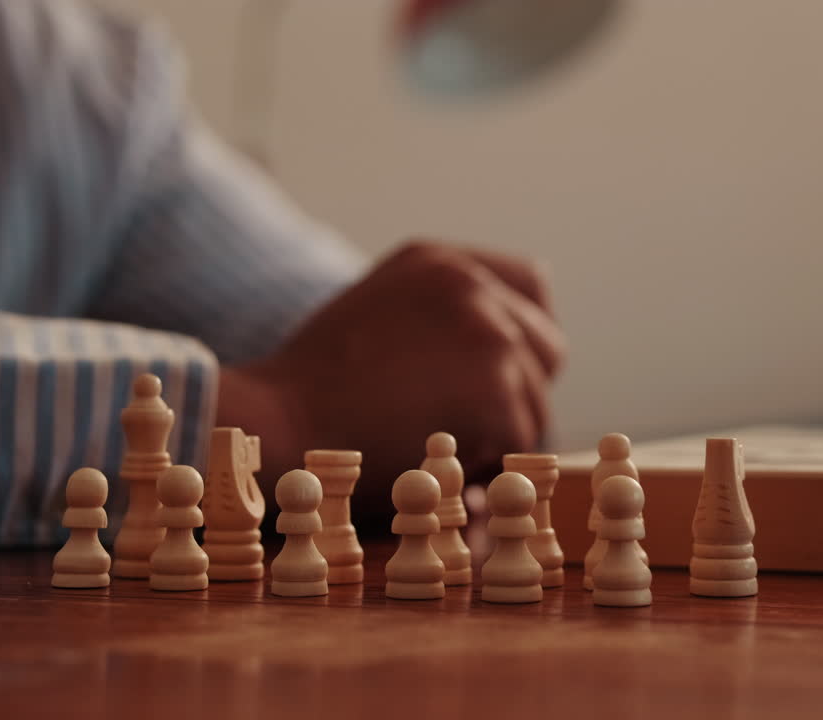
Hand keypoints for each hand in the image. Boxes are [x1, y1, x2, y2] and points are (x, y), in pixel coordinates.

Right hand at [218, 240, 565, 522]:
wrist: (275, 424)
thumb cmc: (313, 390)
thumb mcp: (378, 313)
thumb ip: (440, 315)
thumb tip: (507, 349)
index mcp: (442, 263)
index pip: (532, 286)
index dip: (523, 335)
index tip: (497, 373)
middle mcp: (473, 286)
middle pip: (547, 348)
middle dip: (518, 391)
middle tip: (466, 425)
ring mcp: (491, 335)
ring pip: (535, 403)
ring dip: (498, 436)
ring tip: (434, 445)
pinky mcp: (498, 391)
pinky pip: (519, 443)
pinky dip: (487, 466)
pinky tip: (435, 462)